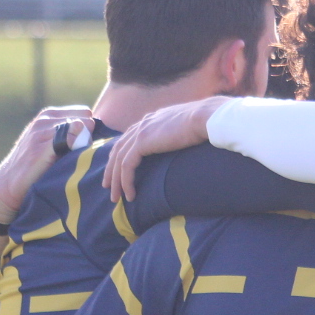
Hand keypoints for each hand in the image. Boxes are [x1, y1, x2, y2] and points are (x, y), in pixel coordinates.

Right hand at [0, 106, 95, 220]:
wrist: (8, 184)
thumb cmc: (36, 167)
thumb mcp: (53, 145)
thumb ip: (71, 135)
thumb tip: (102, 135)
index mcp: (49, 115)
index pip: (85, 113)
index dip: (89, 132)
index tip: (84, 149)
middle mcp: (45, 119)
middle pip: (86, 119)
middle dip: (88, 137)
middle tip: (82, 157)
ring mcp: (41, 130)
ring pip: (81, 127)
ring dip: (84, 146)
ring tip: (76, 163)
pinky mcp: (40, 146)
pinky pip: (71, 138)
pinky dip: (78, 151)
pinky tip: (72, 166)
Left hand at [103, 96, 232, 201]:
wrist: (206, 117)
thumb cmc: (204, 124)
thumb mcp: (184, 129)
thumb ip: (175, 135)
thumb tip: (179, 144)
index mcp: (151, 120)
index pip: (128, 139)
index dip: (120, 156)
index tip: (118, 172)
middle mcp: (142, 124)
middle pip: (118, 149)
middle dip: (111, 170)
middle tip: (108, 188)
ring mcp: (141, 131)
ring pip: (119, 160)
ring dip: (115, 180)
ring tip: (115, 197)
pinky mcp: (143, 142)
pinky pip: (127, 165)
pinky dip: (126, 181)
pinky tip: (130, 195)